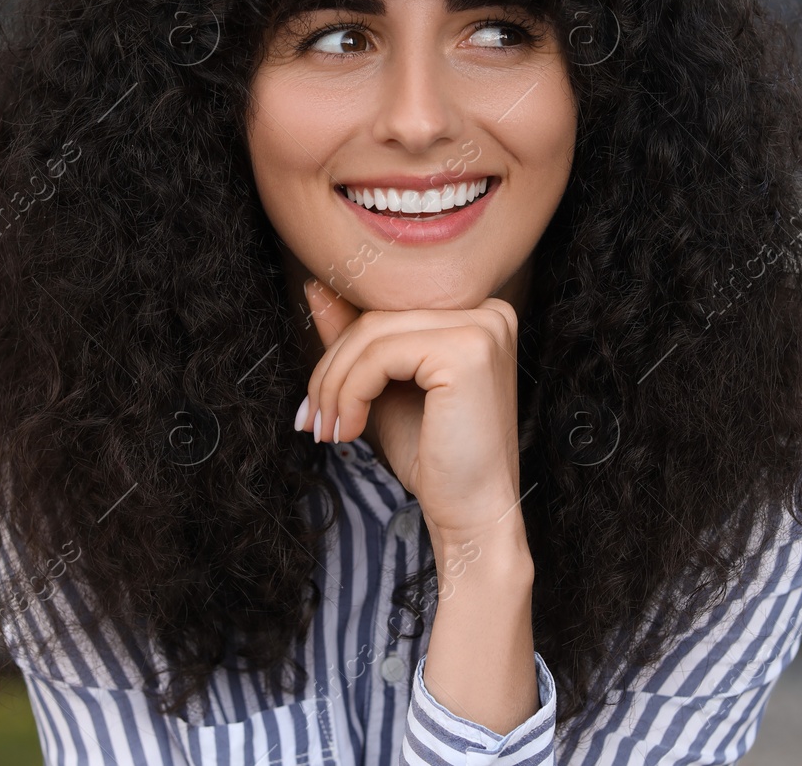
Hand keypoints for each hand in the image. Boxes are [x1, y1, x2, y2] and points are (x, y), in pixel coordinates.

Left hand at [298, 278, 525, 541]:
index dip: (340, 353)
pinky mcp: (467, 351)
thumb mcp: (384, 388)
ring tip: (327, 430)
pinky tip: (350, 431)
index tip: (314, 402)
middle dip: (330, 371)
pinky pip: (380, 356)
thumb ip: (356, 339)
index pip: (386, 311)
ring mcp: (482, 328)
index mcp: (478, 314)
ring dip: (334, 386)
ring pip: (371, 335)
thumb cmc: (433, 456)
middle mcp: (489, 311)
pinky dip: (350, 394)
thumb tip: (316, 287)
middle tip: (312, 420)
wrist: (472, 514)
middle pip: (376, 319)